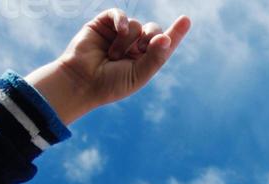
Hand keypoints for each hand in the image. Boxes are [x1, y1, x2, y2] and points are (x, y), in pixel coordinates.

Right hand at [25, 10, 191, 124]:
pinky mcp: (103, 24)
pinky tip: (119, 30)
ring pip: (137, 25)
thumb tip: (166, 38)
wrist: (81, 81)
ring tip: (114, 56)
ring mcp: (119, 34)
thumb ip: (155, 57)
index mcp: (146, 59)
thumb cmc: (111, 83)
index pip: (165, 44)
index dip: (176, 32)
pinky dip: (121, 20)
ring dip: (127, 41)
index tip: (186, 19)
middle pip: (154, 30)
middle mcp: (134, 45)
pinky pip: (119, 14)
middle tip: (140, 50)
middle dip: (151, 38)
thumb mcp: (139, 74)